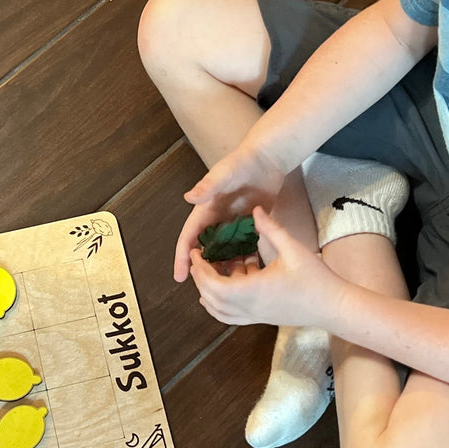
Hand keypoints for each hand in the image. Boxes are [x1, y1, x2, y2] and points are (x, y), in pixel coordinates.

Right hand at [174, 143, 288, 280]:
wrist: (268, 158)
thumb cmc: (243, 163)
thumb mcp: (223, 174)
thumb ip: (208, 186)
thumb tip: (189, 198)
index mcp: (205, 211)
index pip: (189, 238)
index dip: (182, 257)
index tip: (180, 277)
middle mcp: (216, 220)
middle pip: (205, 250)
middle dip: (204, 269)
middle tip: (207, 289)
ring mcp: (232, 224)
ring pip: (224, 252)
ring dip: (225, 267)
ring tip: (230, 287)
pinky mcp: (248, 225)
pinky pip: (243, 247)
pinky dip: (244, 259)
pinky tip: (250, 274)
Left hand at [189, 207, 343, 329]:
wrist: (333, 307)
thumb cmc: (316, 279)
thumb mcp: (294, 249)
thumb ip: (271, 229)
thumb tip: (255, 210)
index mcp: (253, 290)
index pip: (214, 284)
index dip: (200, 269)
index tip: (197, 253)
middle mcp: (249, 307)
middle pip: (210, 298)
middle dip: (200, 278)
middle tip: (199, 258)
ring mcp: (254, 316)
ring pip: (218, 310)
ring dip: (208, 292)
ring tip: (212, 269)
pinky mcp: (260, 318)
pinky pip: (230, 317)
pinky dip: (218, 306)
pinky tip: (224, 287)